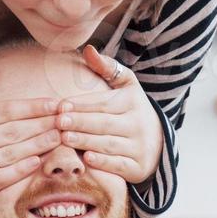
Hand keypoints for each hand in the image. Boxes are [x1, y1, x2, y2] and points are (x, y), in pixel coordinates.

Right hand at [0, 61, 61, 210]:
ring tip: (60, 137)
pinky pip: (1, 179)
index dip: (31, 107)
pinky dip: (20, 170)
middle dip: (42, 125)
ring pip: (10, 154)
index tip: (55, 103)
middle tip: (66, 119)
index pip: (3, 111)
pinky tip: (38, 161)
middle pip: (11, 132)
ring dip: (38, 145)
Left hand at [54, 45, 162, 184]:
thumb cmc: (131, 110)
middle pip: (104, 123)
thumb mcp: (126, 85)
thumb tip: (88, 50)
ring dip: (86, 142)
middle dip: (80, 123)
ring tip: (65, 138)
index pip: (103, 103)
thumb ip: (106, 67)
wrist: (157, 143)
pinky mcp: (138, 167)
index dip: (81, 105)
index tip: (60, 106)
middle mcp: (138, 124)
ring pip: (109, 144)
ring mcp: (139, 147)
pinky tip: (87, 159)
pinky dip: (103, 162)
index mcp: (132, 102)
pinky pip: (119, 165)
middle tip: (59, 122)